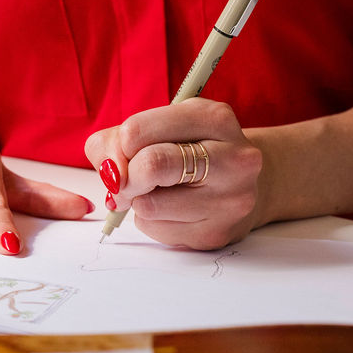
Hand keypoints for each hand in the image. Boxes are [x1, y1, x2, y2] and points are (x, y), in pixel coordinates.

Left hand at [84, 98, 263, 248]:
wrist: (244, 182)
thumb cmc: (192, 149)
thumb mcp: (162, 125)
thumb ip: (120, 139)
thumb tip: (108, 171)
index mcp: (214, 118)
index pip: (138, 130)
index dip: (118, 145)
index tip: (122, 152)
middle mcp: (232, 158)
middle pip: (151, 166)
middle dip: (125, 177)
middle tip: (126, 180)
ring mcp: (230, 200)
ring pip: (149, 205)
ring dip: (137, 200)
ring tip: (155, 191)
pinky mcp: (218, 233)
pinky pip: (157, 230)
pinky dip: (151, 220)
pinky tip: (171, 209)